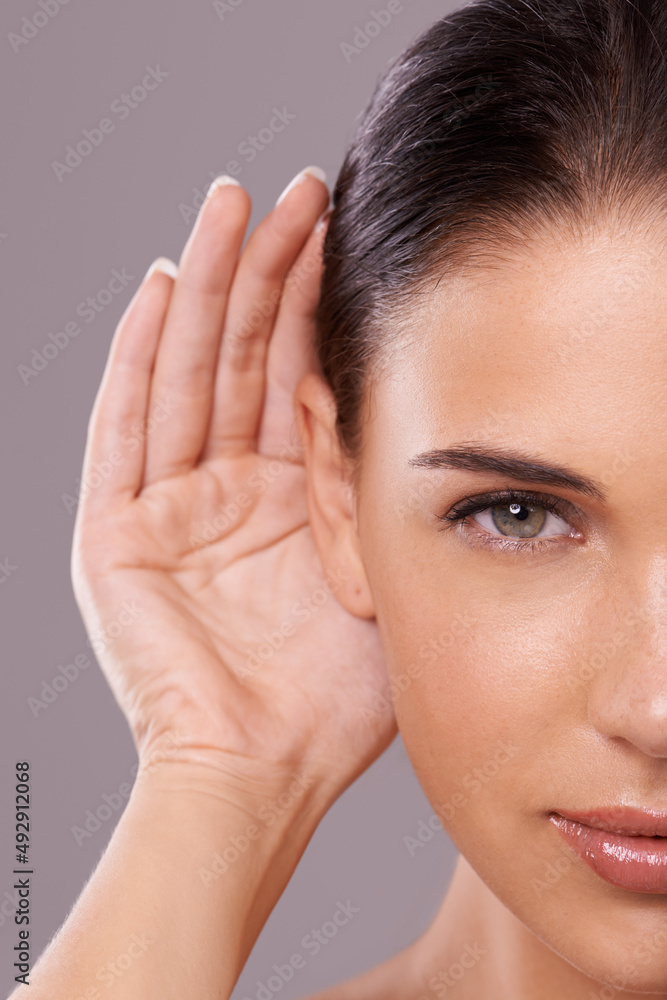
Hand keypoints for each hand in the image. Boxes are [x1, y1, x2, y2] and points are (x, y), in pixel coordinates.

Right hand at [71, 169, 395, 801]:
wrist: (262, 774)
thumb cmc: (331, 700)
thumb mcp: (377, 575)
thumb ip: (377, 490)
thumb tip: (409, 401)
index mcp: (288, 500)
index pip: (297, 376)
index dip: (317, 305)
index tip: (344, 233)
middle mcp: (225, 491)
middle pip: (242, 357)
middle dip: (269, 271)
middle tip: (295, 189)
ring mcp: (166, 507)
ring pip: (185, 373)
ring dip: (208, 288)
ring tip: (229, 205)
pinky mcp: (114, 533)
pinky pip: (123, 429)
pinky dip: (137, 358)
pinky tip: (163, 290)